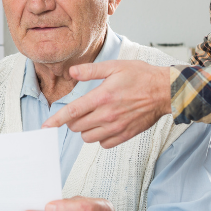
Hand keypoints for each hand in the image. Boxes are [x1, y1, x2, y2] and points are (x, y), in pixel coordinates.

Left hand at [42, 60, 170, 147]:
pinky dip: (99, 137)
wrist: (165, 91)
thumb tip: (72, 72)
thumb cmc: (141, 76)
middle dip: (72, 120)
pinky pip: (103, 143)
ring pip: (87, 137)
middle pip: (77, 126)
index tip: (45, 126)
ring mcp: (117, 127)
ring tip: (93, 116)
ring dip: (85, 129)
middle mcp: (108, 114)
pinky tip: (104, 125)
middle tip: (81, 109)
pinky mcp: (125, 135)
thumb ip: (90, 71)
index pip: (73, 112)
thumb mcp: (114, 66)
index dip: (56, 120)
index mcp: (102, 97)